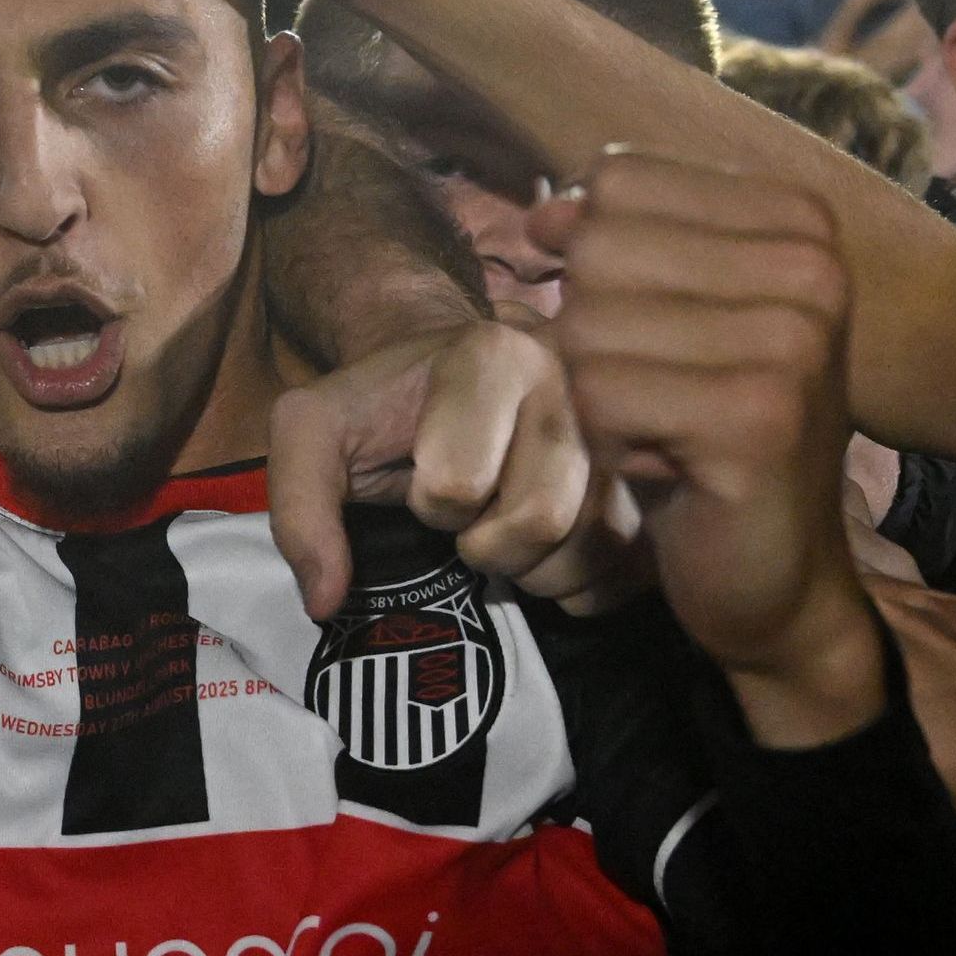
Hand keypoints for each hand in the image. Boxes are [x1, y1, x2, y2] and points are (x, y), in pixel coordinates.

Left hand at [268, 316, 632, 617]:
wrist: (456, 376)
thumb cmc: (386, 407)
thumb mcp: (313, 433)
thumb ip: (300, 508)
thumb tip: (326, 603)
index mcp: (493, 352)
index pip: (460, 484)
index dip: (431, 503)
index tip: (424, 476)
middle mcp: (578, 379)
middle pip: (541, 518)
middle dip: (486, 544)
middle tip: (469, 521)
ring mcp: (628, 429)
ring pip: (594, 547)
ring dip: (533, 569)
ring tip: (506, 531)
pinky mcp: (655, 483)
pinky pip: (632, 568)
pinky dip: (581, 584)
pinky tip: (548, 554)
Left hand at [535, 155, 879, 741]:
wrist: (781, 578)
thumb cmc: (712, 440)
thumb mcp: (670, 315)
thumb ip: (619, 241)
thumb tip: (545, 210)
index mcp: (799, 223)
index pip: (620, 180)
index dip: (597, 262)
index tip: (659, 333)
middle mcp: (813, 268)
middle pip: (597, 247)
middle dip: (593, 334)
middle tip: (661, 395)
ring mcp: (795, 341)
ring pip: (588, 325)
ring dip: (600, 396)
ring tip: (666, 432)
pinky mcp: (757, 417)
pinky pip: (600, 396)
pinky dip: (608, 442)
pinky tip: (667, 469)